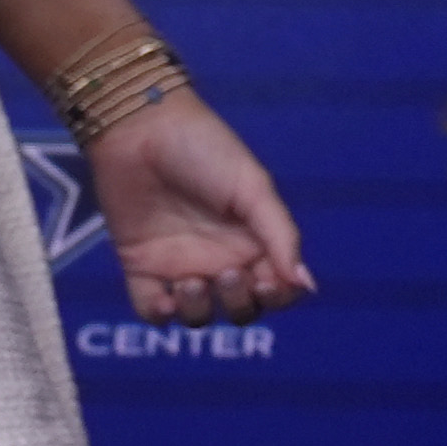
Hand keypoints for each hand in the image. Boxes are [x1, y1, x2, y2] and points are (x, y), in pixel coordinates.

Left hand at [80, 95, 314, 326]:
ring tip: (189, 281)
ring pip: (198, 314)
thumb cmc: (205, 150)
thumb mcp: (253, 188)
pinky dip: (160, 314)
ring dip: (199, 309)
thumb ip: (281, 236)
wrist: (141, 130)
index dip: (279, 295)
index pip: (277, 287)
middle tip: (228, 273)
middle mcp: (220, 258)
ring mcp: (179, 265)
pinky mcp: (140, 267)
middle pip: (241, 308)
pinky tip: (164, 298)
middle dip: (240, 302)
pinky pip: (151, 310)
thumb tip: (306, 285)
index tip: (269, 281)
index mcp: (254, 240)